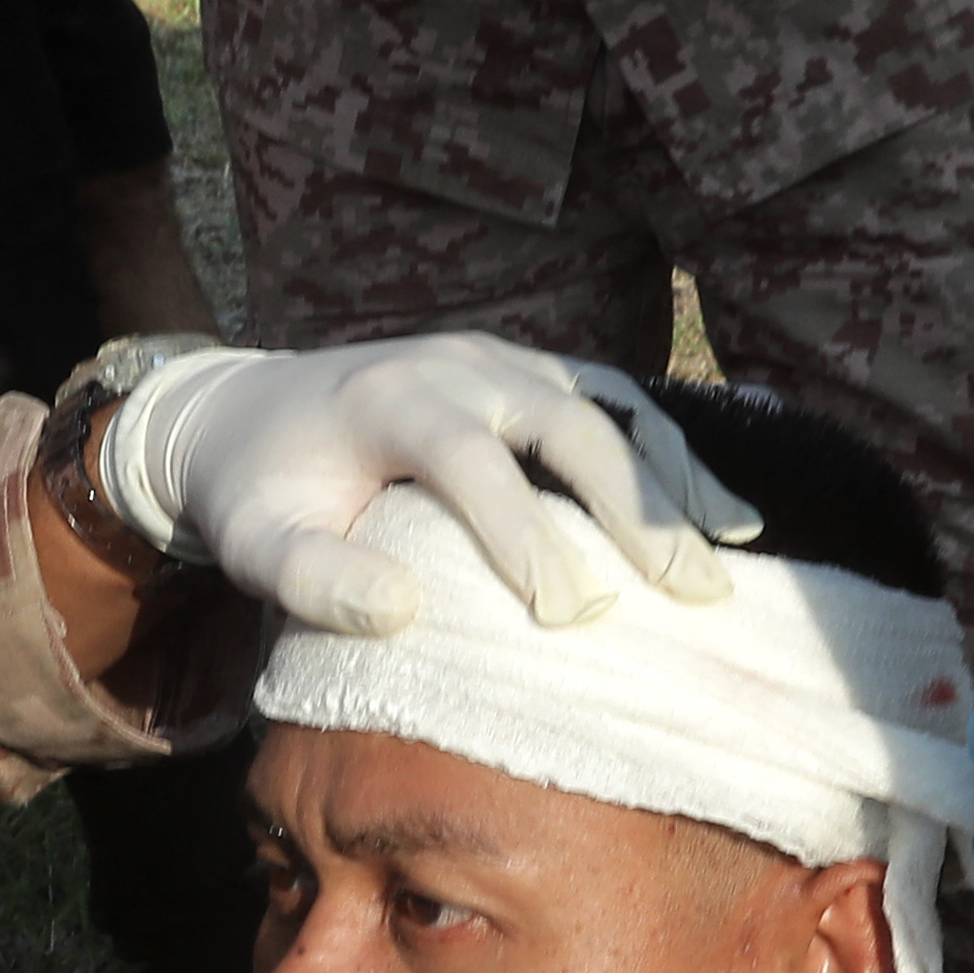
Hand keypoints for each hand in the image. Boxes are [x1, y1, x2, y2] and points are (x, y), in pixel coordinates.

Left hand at [100, 334, 764, 633]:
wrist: (250, 409)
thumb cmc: (261, 491)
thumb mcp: (253, 542)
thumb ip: (311, 579)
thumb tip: (402, 610)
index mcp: (387, 399)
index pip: (469, 459)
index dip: (521, 531)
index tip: (567, 613)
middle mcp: (457, 363)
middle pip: (565, 419)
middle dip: (631, 504)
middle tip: (683, 591)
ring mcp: (501, 359)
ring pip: (607, 404)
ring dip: (670, 477)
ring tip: (724, 556)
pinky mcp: (528, 371)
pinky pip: (614, 402)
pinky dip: (670, 455)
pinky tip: (722, 515)